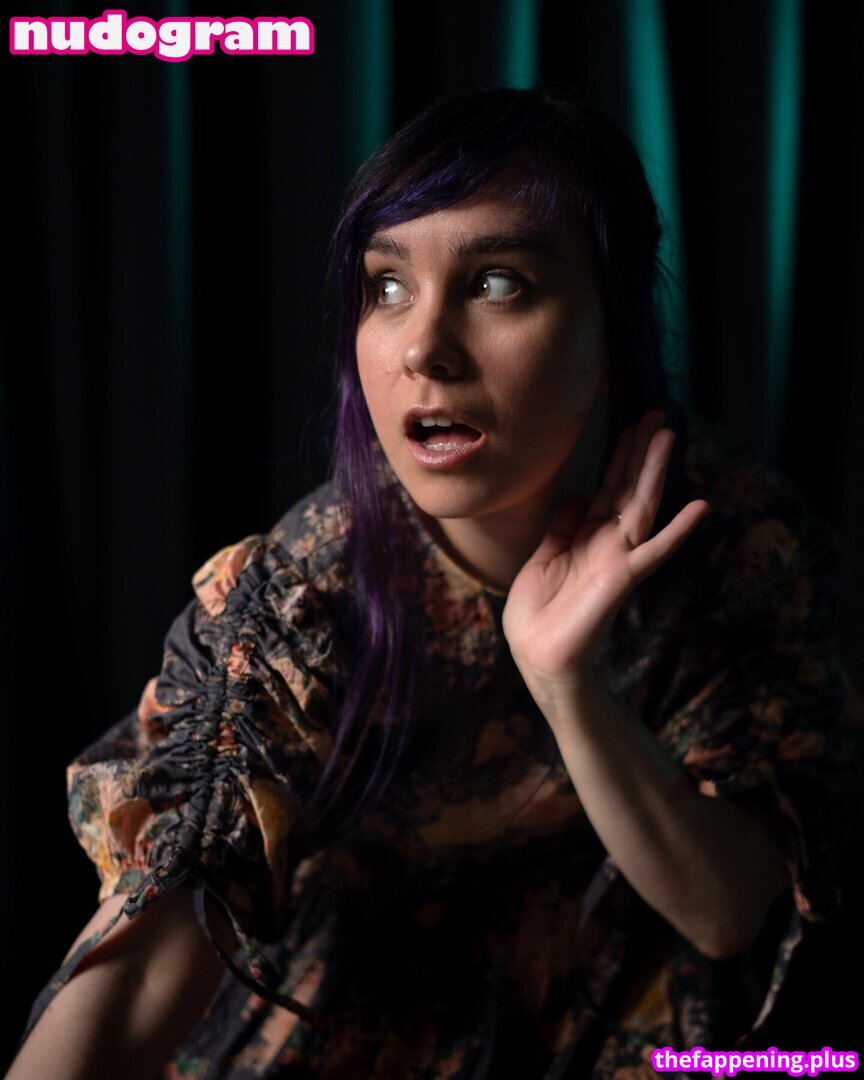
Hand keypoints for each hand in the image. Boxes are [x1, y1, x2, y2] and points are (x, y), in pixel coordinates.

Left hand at [502, 409, 710, 707]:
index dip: (620, 456)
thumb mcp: (542, 559)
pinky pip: (653, 552)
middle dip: (641, 452)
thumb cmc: (538, 616)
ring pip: (641, 506)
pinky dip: (678, 531)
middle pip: (628, 488)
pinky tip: (701, 508)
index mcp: (587, 537)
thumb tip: (577, 495)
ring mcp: (618, 559)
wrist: (537, 658)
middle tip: (657, 414)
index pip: (608, 488)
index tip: (633, 424)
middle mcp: (607, 544)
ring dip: (655, 472)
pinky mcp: (621, 579)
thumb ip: (561, 528)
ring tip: (669, 436)